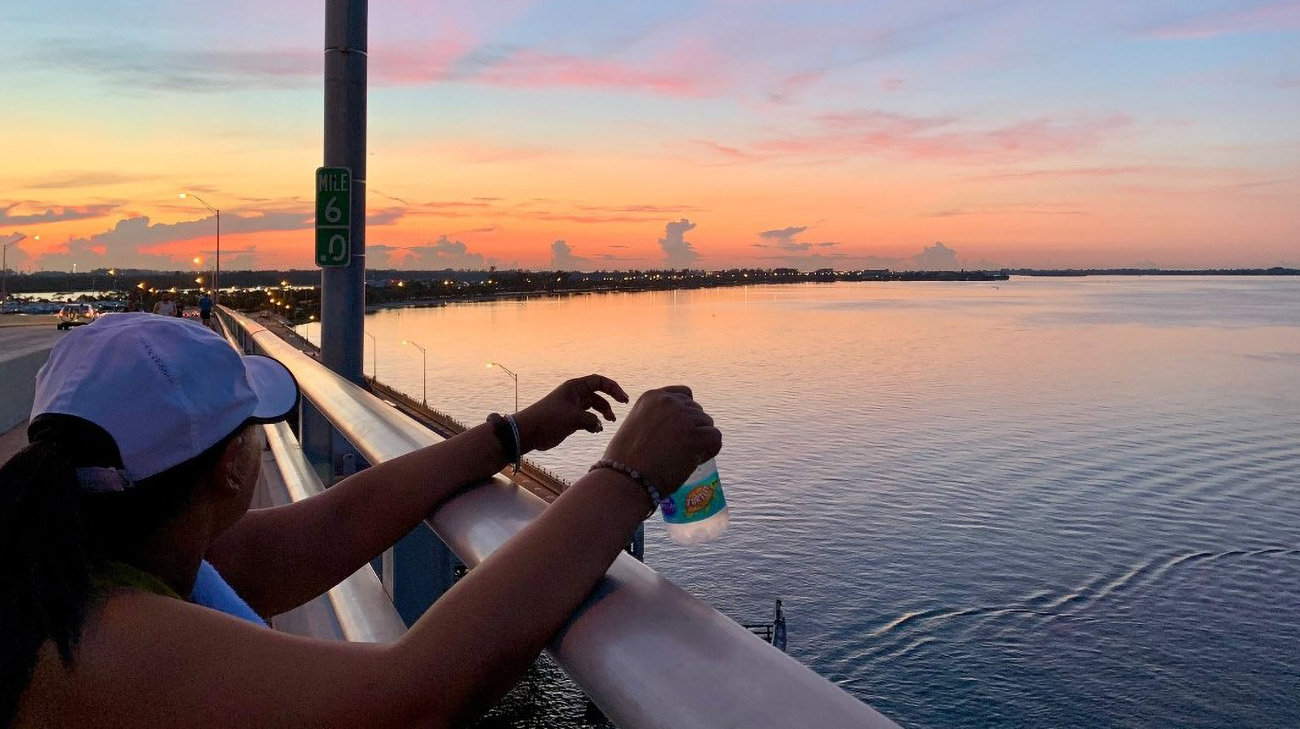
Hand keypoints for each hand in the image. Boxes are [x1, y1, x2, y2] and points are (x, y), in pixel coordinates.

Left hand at [513, 374, 629, 452]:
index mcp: (575, 388)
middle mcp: (575, 395)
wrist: (529, 431)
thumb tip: (599, 426)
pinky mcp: (570, 419)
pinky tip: (597, 429)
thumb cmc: (549, 419)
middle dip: (611, 400)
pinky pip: (588, 418)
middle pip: (598, 393)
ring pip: (594, 406)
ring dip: (604, 413)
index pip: (599, 382)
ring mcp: (573, 407)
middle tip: (623, 406)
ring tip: (610, 421)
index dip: (613, 388)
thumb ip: (591, 421)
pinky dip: (595, 422)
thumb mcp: (573, 418)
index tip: (623, 399)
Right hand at [602, 386, 721, 493]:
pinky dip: (709, 450)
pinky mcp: (695, 436)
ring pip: (707, 425)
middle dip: (692, 429)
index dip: (686, 415)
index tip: (678, 431)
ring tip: (681, 458)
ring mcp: (683, 418)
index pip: (685, 395)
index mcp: (652, 397)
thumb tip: (681, 424)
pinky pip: (715, 437)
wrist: (625, 478)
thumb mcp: (637, 425)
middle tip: (676, 451)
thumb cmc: (626, 460)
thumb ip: (657, 417)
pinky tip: (694, 461)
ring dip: (700, 441)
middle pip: (697, 411)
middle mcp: (669, 402)